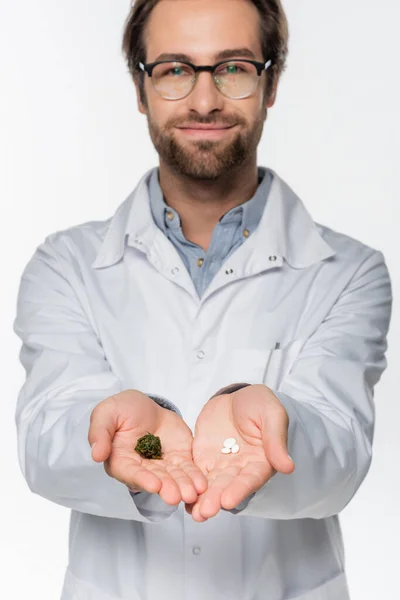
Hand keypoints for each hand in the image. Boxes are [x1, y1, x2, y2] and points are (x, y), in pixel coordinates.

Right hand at [89, 389, 207, 505]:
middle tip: (177, 496)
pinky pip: (187, 469)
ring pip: (173, 478)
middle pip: (155, 479)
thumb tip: (96, 454)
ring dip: (183, 486)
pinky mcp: (179, 459)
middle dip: (167, 488)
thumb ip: (100, 432)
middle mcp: (141, 468)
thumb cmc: (121, 409)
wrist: (145, 405)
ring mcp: (162, 465)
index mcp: (120, 460)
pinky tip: (202, 484)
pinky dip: (194, 477)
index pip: (131, 472)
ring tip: (193, 493)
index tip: (155, 485)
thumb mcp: (106, 413)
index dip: (143, 479)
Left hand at [186, 384, 294, 521]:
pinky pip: (196, 474)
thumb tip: (288, 467)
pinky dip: (189, 486)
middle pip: (228, 486)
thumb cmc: (259, 404)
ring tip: (193, 513)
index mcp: (262, 460)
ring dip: (202, 499)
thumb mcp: (271, 414)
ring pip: (211, 485)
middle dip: (216, 499)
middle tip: (204, 512)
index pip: (251, 478)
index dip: (239, 490)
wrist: (236, 396)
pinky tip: (181, 498)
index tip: (228, 501)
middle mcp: (241, 468)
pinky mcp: (204, 459)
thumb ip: (276, 439)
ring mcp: (221, 465)